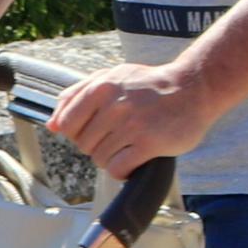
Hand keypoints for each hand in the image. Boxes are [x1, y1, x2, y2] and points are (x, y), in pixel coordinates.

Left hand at [49, 59, 222, 177]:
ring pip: (99, 159)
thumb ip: (77, 95)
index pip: (66, 123)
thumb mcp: (112, 76)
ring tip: (128, 146)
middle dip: (97, 145)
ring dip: (112, 159)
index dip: (76, 132)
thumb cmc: (150, 85)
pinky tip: (133, 162)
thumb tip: (52, 124)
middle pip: (83, 144)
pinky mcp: (149, 143)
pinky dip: (122, 171)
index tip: (93, 130)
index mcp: (101, 87)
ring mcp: (132, 125)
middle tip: (118, 137)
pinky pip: (118, 169)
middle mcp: (114, 105)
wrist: (195, 88)